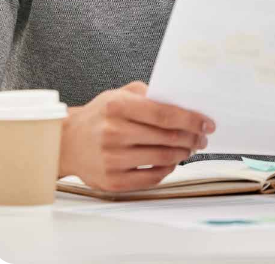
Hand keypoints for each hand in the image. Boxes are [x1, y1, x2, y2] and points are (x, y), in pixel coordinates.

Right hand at [59, 81, 214, 192]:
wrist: (67, 142)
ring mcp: (112, 159)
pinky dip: (167, 170)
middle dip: (192, 137)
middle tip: (202, 137)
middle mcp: (114, 132)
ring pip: (163, 158)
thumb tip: (182, 103)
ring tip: (189, 148)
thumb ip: (149, 94)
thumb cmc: (99, 116)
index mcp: (118, 107)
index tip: (207, 122)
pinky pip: (151, 178)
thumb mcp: (120, 94)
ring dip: (183, 153)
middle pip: (167, 137)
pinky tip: (171, 161)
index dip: (191, 119)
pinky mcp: (112, 181)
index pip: (165, 113)